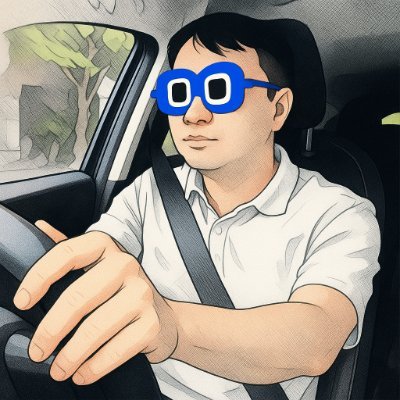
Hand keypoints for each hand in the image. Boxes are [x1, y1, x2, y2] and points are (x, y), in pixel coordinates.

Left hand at [13, 220, 177, 384]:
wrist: (165, 318)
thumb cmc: (121, 292)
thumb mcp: (97, 265)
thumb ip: (68, 250)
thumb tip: (39, 227)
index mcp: (107, 248)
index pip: (67, 253)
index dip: (40, 276)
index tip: (23, 301)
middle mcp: (126, 265)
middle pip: (78, 296)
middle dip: (51, 329)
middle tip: (38, 351)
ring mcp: (142, 294)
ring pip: (96, 327)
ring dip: (70, 355)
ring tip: (58, 368)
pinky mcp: (151, 323)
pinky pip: (116, 349)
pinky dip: (95, 366)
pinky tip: (83, 372)